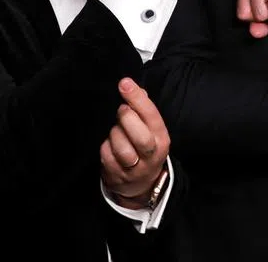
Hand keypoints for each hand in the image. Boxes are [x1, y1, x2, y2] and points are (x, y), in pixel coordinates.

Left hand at [100, 78, 170, 207]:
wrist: (140, 183)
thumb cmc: (144, 148)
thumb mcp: (150, 130)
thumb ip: (144, 110)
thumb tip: (137, 89)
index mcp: (161, 139)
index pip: (152, 116)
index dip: (137, 99)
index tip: (124, 83)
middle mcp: (151, 155)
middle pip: (139, 136)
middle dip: (126, 118)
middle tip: (122, 111)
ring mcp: (134, 169)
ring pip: (121, 148)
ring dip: (115, 134)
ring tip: (117, 131)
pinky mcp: (117, 176)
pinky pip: (106, 155)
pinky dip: (106, 146)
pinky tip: (111, 145)